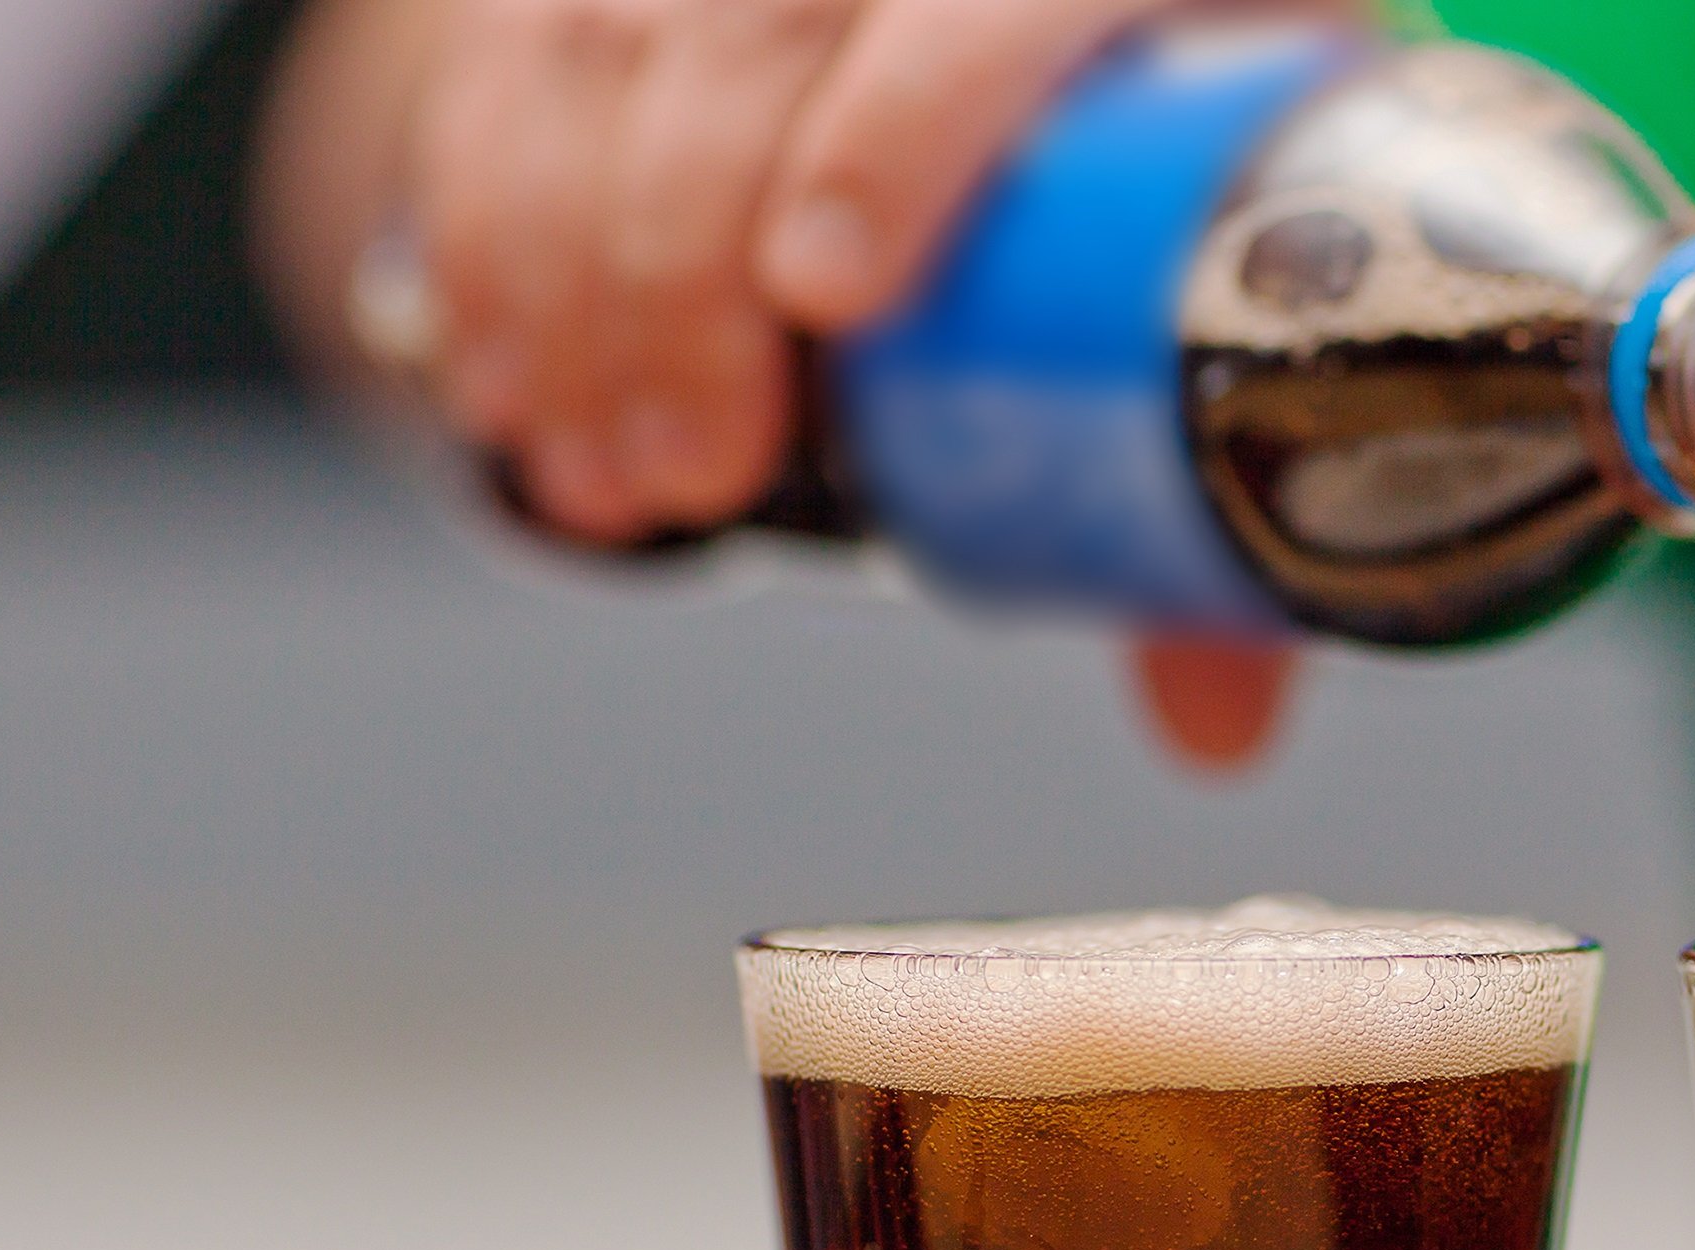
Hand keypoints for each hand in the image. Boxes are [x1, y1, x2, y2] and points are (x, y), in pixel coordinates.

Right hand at [412, 0, 1184, 544]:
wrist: (1035, 27)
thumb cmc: (1162, 167)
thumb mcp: (1211, 286)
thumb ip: (1206, 484)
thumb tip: (1212, 732)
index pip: (990, 8)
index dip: (899, 136)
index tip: (826, 294)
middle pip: (762, 37)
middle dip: (693, 270)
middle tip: (698, 475)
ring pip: (609, 47)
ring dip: (572, 277)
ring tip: (607, 479)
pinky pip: (507, 66)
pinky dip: (482, 227)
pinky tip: (504, 385)